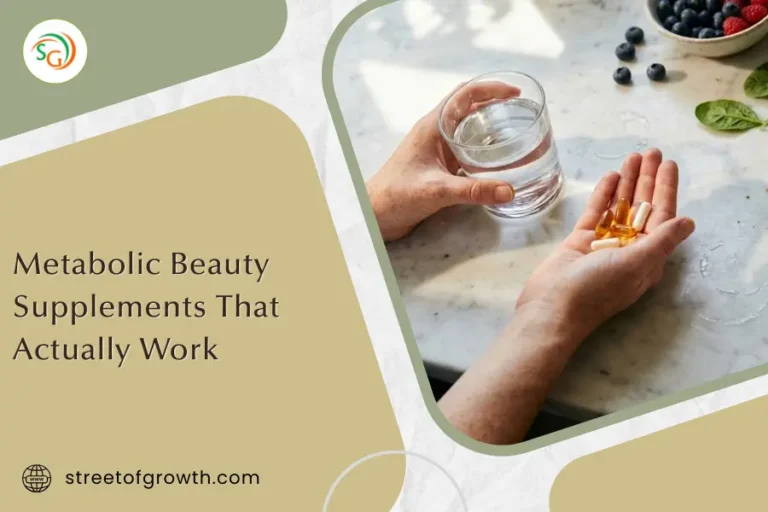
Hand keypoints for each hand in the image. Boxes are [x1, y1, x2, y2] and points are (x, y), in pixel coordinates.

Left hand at [367, 82, 518, 241]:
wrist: (375, 215)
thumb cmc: (396, 195)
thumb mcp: (437, 191)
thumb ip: (473, 190)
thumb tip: (508, 190)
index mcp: (432, 126)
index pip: (464, 95)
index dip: (491, 88)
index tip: (516, 92)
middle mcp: (435, 133)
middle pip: (469, 109)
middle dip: (495, 106)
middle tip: (522, 113)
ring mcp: (437, 150)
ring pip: (468, 130)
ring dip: (490, 128)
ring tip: (516, 133)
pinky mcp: (439, 167)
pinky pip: (465, 151)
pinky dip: (483, 151)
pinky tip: (498, 161)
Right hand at [516, 148, 694, 344]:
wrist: (553, 306)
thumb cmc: (597, 289)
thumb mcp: (635, 265)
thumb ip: (661, 240)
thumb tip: (689, 222)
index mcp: (647, 258)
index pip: (661, 217)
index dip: (666, 190)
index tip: (669, 165)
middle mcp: (628, 249)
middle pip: (642, 207)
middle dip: (648, 180)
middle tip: (651, 152)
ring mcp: (603, 244)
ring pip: (619, 206)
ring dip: (627, 182)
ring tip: (631, 156)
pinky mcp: (580, 241)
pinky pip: (596, 213)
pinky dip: (603, 195)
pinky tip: (610, 176)